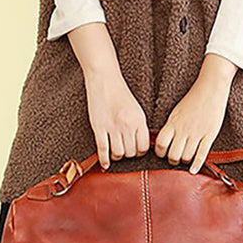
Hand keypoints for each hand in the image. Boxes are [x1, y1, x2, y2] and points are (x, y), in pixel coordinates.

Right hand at [65, 21, 149, 169]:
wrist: (104, 79)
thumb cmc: (119, 92)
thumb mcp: (136, 109)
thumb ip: (139, 126)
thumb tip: (141, 144)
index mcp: (139, 120)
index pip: (143, 147)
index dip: (140, 152)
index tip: (136, 151)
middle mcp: (127, 125)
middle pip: (130, 152)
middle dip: (128, 154)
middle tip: (125, 150)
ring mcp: (112, 127)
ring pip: (118, 153)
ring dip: (117, 156)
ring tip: (115, 152)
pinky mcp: (98, 127)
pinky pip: (103, 149)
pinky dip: (104, 159)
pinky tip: (105, 164)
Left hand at [154, 52, 236, 172]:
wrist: (211, 88)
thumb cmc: (193, 99)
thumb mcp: (176, 112)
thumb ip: (171, 126)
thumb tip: (164, 141)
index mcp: (173, 123)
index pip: (160, 144)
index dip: (160, 152)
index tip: (162, 154)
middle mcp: (183, 130)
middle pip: (173, 154)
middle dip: (172, 160)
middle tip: (174, 160)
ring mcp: (196, 133)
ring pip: (186, 156)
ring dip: (184, 161)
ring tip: (184, 160)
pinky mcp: (209, 135)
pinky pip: (201, 154)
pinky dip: (196, 165)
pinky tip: (194, 170)